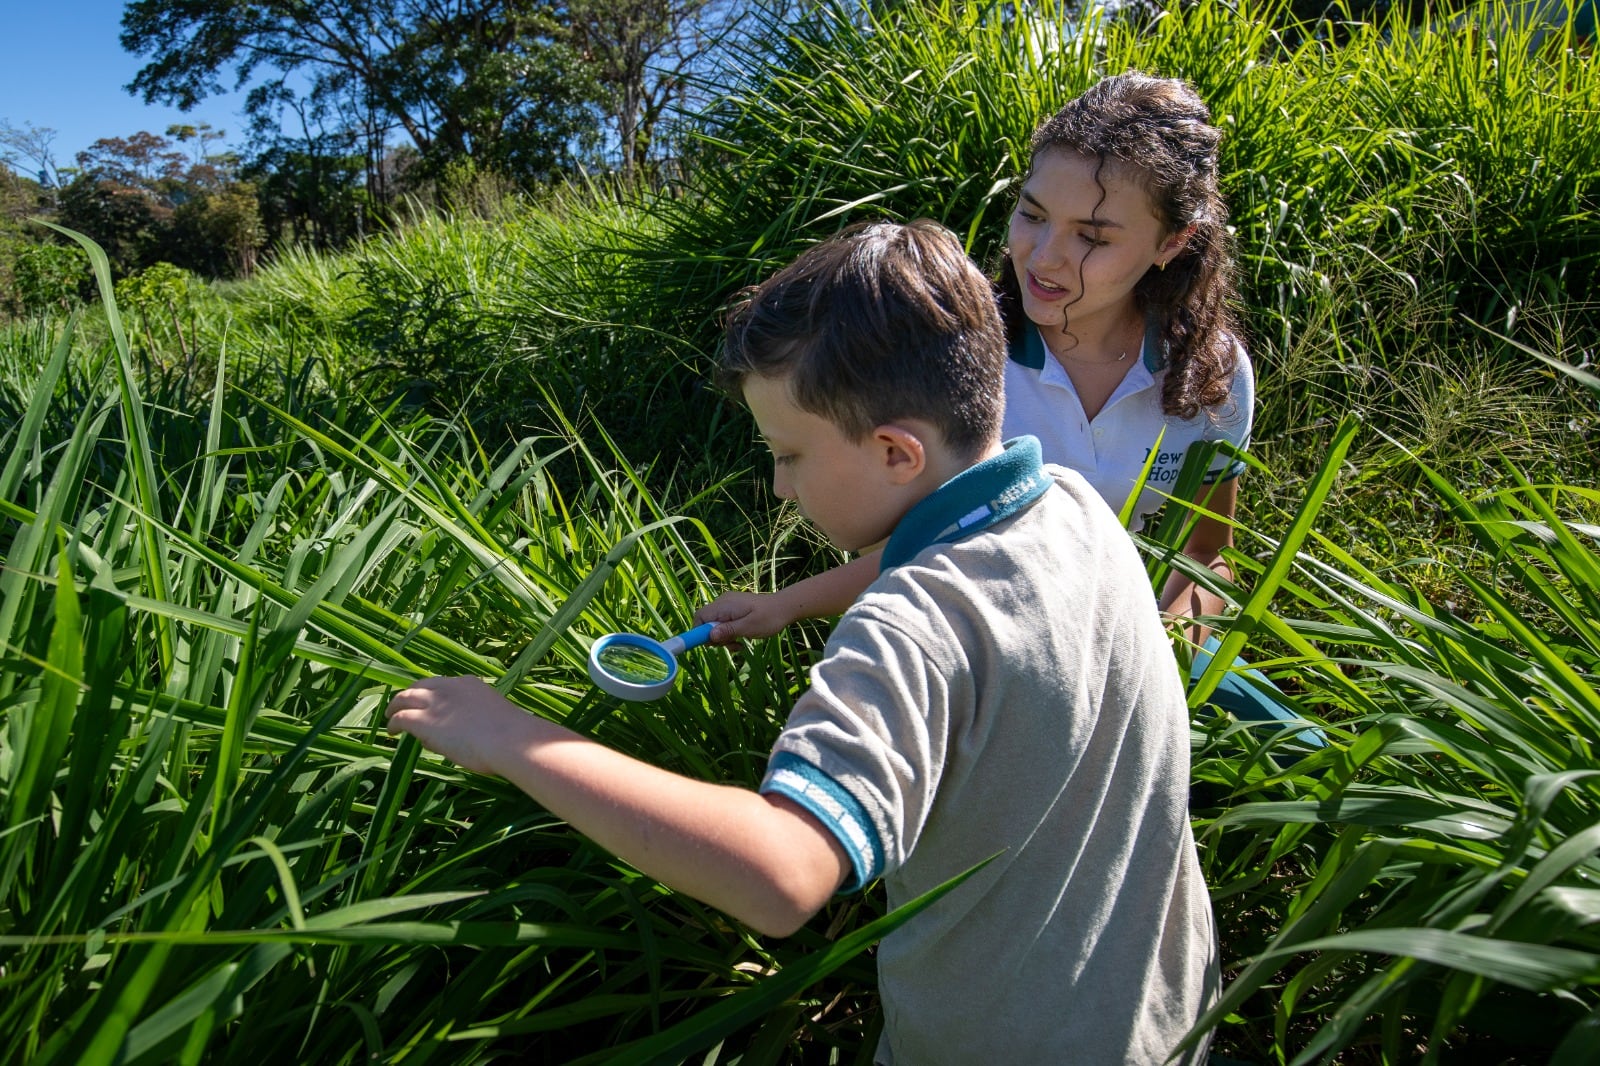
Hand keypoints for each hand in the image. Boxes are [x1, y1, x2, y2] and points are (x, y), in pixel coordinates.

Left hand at [385, 675, 527, 774]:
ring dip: (396, 707)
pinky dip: (393, 723)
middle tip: (404, 706)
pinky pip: (400, 718)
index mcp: (469, 684)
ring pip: (405, 698)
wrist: (509, 740)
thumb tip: (468, 730)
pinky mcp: (423, 721)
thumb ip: (477, 718)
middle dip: (410, 695)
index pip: (442, 684)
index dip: (432, 693)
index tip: (429, 703)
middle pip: (420, 686)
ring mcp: (435, 703)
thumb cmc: (511, 736)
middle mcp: (448, 688)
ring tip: (391, 716)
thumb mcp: (493, 718)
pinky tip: (392, 732)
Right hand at [693, 590, 795, 643]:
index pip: (700, 617)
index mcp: (724, 605)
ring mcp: (729, 606)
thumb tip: (710, 636)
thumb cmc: (769, 618)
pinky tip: (741, 640)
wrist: (784, 608)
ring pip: (716, 626)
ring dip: (724, 638)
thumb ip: (728, 631)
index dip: (699, 632)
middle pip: (707, 623)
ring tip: (739, 644)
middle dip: (715, 638)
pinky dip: (730, 633)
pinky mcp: (734, 610)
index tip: (711, 644)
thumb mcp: (748, 627)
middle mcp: (723, 603)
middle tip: (731, 645)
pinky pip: (725, 624)